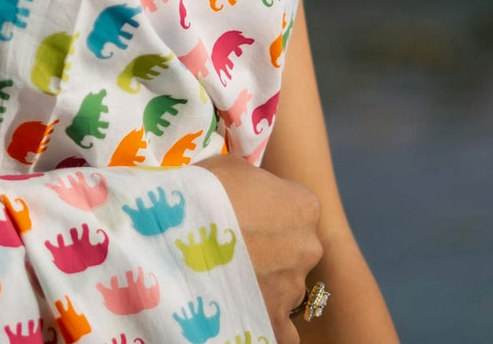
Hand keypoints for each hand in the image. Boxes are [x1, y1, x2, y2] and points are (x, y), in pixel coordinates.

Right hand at [196, 154, 321, 343]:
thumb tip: (251, 193)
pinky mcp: (277, 323)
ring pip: (284, 286)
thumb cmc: (208, 191)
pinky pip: (279, 326)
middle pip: (294, 248)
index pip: (296, 207)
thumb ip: (254, 182)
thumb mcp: (233, 167)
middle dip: (272, 249)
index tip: (245, 212)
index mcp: (304, 207)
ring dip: (263, 282)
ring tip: (227, 276)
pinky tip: (240, 309)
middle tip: (235, 246)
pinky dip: (264, 318)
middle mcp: (308, 249)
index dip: (269, 209)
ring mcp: (294, 289)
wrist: (184, 235)